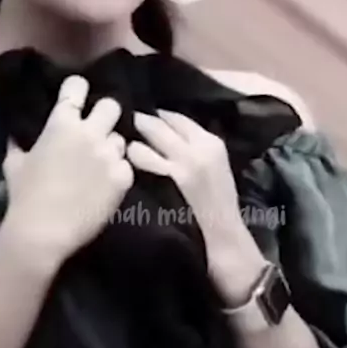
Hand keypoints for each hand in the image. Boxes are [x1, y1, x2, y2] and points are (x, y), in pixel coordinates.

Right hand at [2, 76, 133, 265]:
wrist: (43, 231)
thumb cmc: (24, 196)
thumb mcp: (14, 163)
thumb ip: (19, 142)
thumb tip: (16, 133)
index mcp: (62, 123)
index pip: (78, 87)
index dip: (78, 89)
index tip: (77, 98)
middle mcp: (90, 133)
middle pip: (112, 106)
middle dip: (106, 114)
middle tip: (98, 129)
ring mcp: (109, 155)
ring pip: (121, 139)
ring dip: (112, 148)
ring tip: (101, 163)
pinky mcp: (123, 178)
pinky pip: (127, 166)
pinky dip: (118, 173)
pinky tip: (107, 185)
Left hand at [128, 109, 263, 288]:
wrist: (223, 232)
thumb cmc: (217, 202)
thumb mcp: (214, 165)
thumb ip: (195, 147)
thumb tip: (169, 133)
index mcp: (212, 142)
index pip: (178, 117)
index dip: (160, 115)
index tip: (146, 115)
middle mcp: (199, 147)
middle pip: (163, 122)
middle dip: (144, 121)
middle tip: (128, 122)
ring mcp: (184, 162)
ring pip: (151, 136)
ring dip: (136, 137)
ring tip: (124, 143)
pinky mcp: (171, 179)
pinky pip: (144, 158)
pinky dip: (134, 155)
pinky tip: (127, 160)